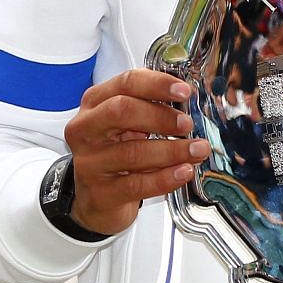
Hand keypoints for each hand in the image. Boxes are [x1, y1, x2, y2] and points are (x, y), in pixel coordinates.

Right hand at [64, 69, 204, 236]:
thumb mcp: (124, 125)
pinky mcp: (99, 192)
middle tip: (187, 124)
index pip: (125, 84)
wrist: (95, 198)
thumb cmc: (114, 154)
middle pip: (121, 111)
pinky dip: (165, 178)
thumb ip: (147, 109)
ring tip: (197, 150)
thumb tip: (186, 102)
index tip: (183, 90)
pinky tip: (183, 172)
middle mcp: (85, 129)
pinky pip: (137, 184)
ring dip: (172, 150)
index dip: (156, 84)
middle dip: (160, 116)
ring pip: (132, 152)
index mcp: (94, 104)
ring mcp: (89, 162)